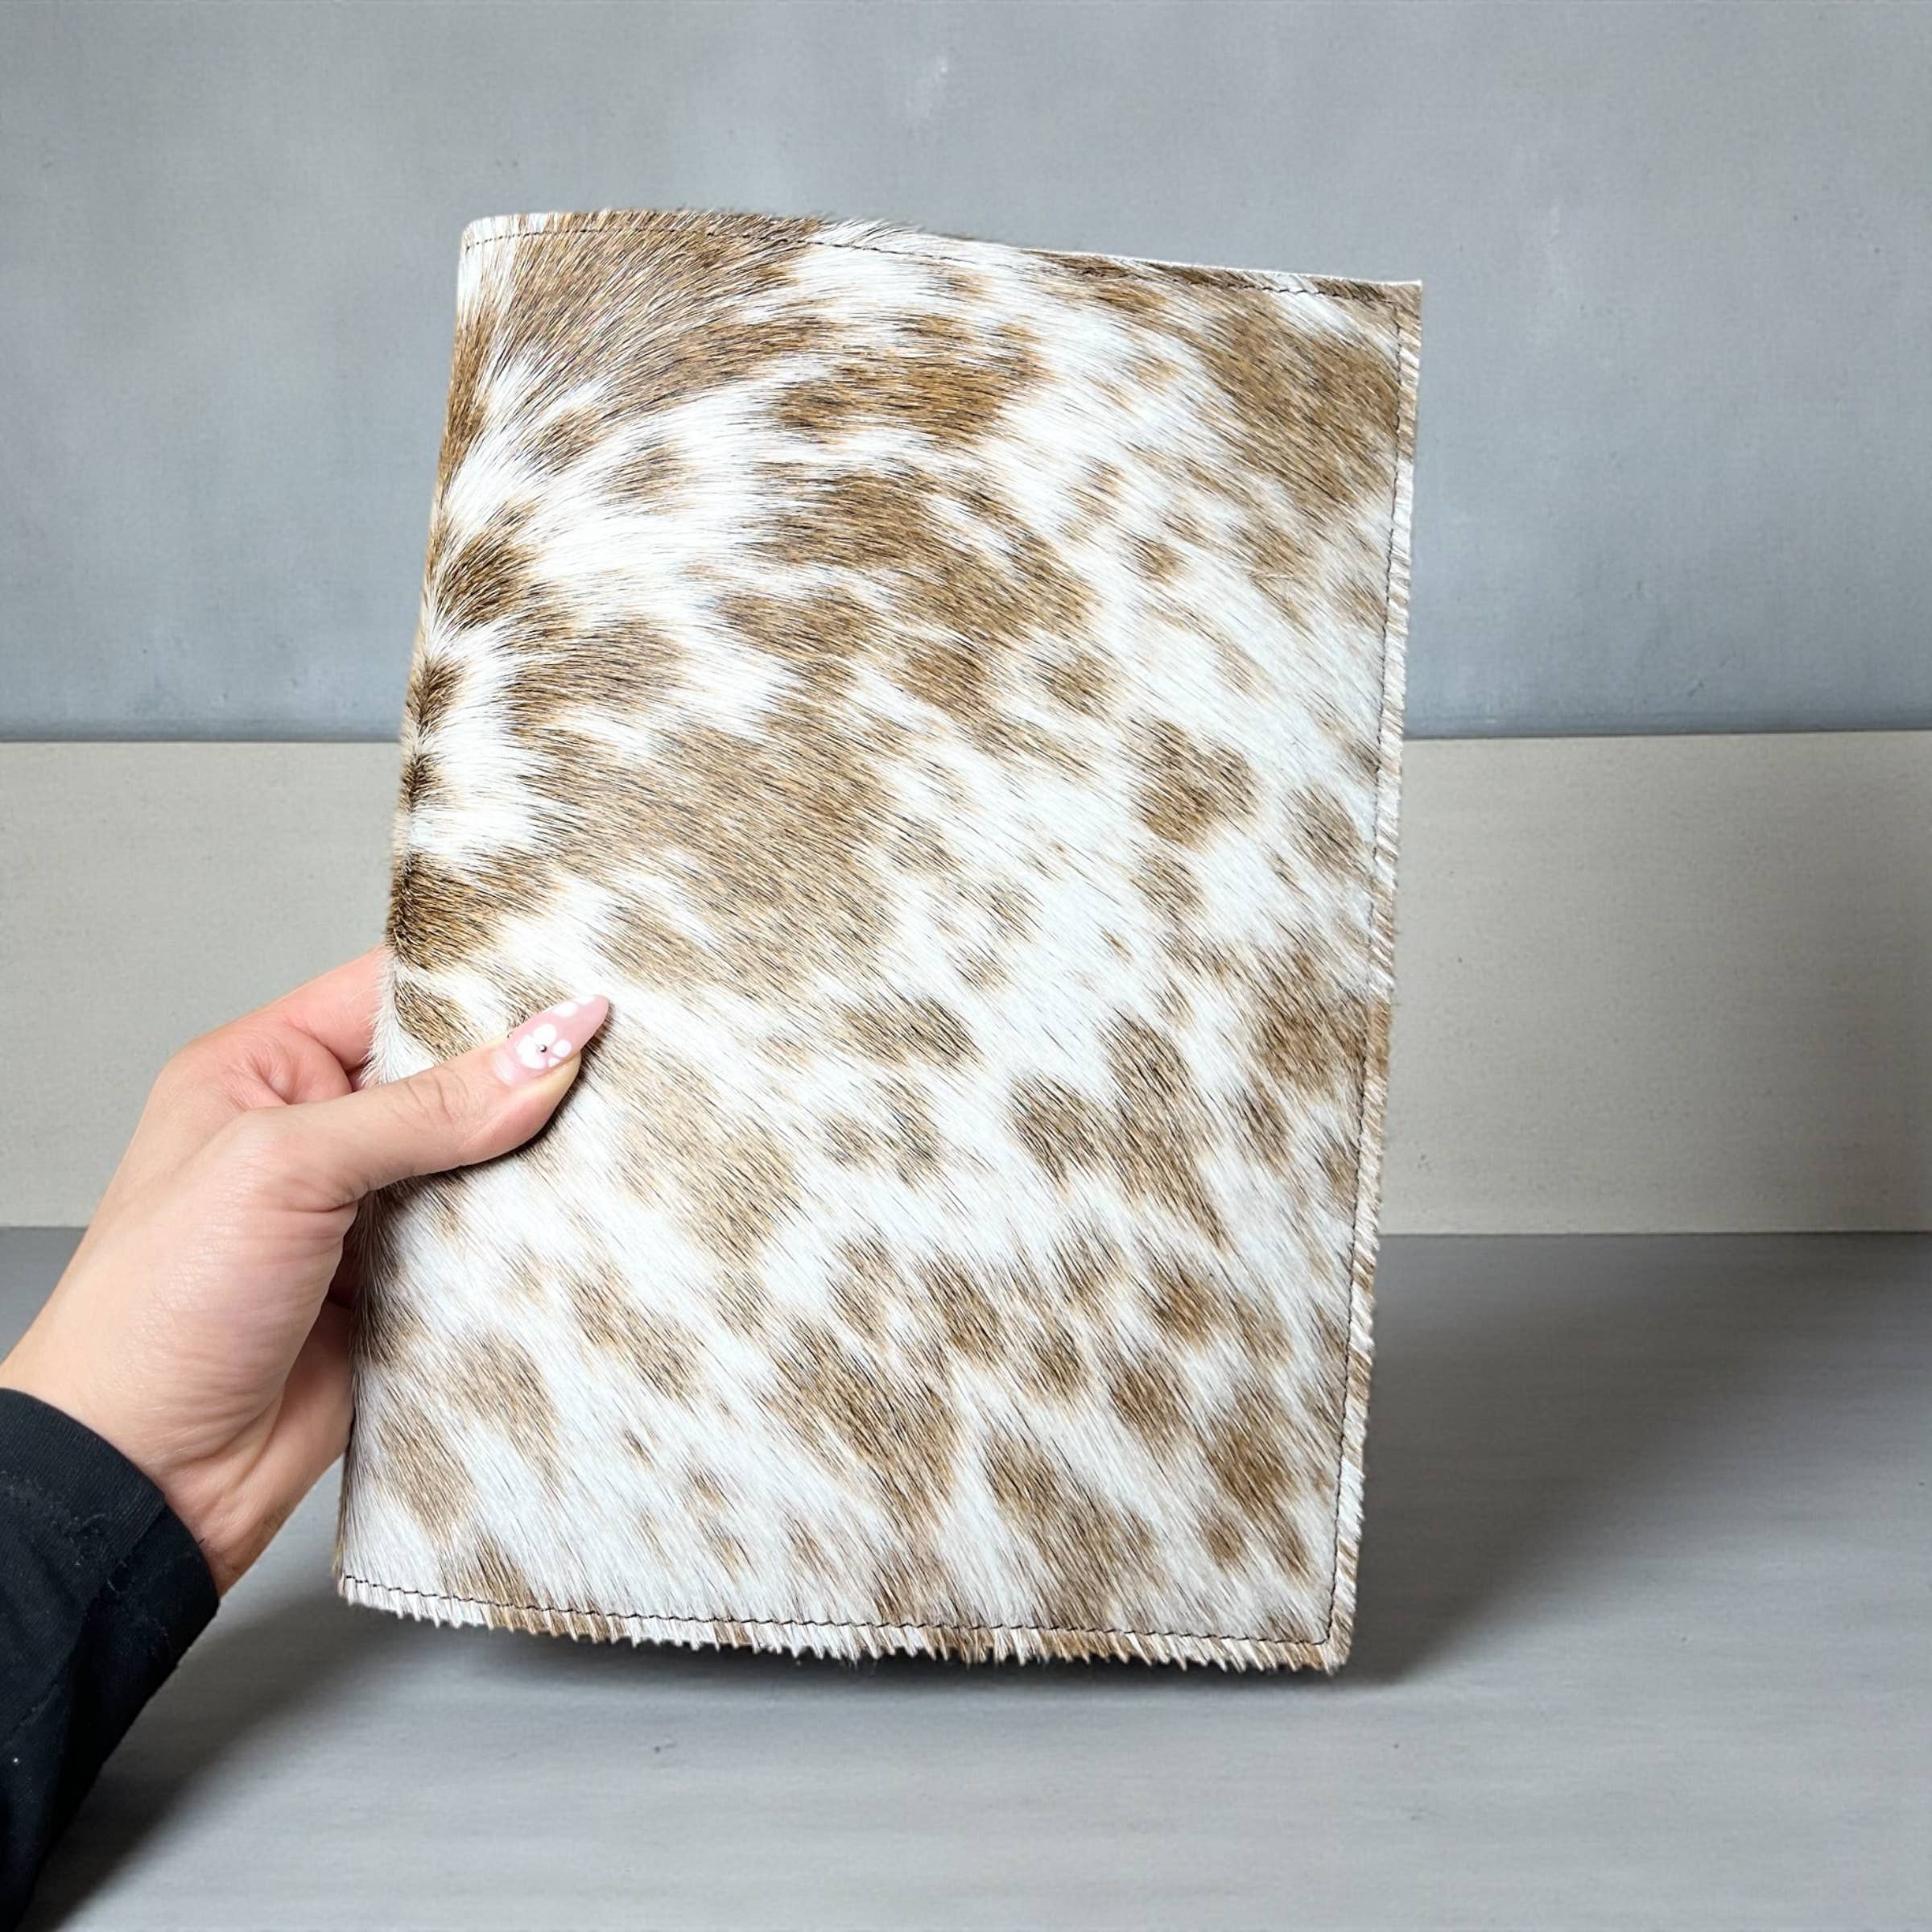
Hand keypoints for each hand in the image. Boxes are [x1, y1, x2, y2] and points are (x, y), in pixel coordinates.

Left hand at [0, 951, 607, 1592]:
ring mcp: (365, 1215)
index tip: (574, 982)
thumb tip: (549, 1051)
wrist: (149, 1477)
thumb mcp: (283, 1170)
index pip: (390, 991)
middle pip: (451, 1074)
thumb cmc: (154, 1312)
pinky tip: (578, 1213)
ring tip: (612, 1129)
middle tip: (615, 1055)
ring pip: (481, 1159)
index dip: (479, 983)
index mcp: (261, 1070)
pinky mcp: (406, 1289)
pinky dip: (531, 1234)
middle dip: (524, 1070)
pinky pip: (490, 1242)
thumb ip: (426, 1109)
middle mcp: (317, 1134)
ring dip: (535, 1157)